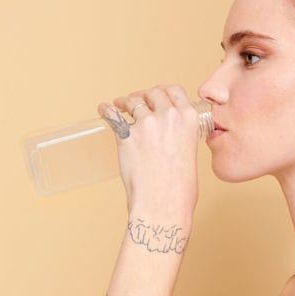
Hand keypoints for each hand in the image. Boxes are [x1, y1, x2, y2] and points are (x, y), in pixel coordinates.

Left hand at [98, 85, 200, 216]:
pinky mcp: (127, 135)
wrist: (163, 204)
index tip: (155, 95)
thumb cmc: (179, 188)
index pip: (174, 91)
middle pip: (153, 93)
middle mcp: (169, 115)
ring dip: (126, 102)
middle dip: (144, 95)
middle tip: (136, 101)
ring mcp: (147, 124)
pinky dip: (107, 110)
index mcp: (189, 118)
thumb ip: (181, 136)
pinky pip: (113, 115)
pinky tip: (103, 109)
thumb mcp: (190, 152)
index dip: (162, 91)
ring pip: (133, 101)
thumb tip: (168, 136)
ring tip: (119, 105)